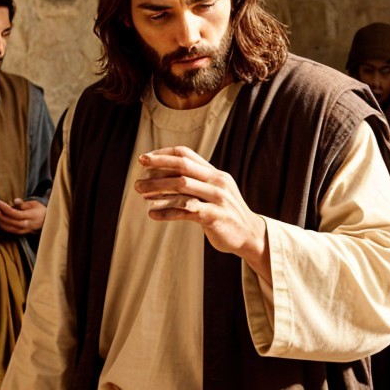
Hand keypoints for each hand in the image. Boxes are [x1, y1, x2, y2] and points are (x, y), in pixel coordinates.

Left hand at [0, 197, 45, 234]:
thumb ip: (24, 203)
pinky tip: (1, 221)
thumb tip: (15, 201)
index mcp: (31, 216)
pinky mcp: (23, 233)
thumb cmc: (40, 210)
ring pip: (10, 229)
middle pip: (11, 222)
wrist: (48, 220)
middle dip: (1, 216)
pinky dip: (5, 226)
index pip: (15, 213)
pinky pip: (12, 231)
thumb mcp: (34, 203)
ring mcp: (25, 230)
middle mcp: (28, 225)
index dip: (5, 208)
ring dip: (1, 222)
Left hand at [135, 146, 268, 276]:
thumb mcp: (216, 192)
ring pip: (181, 186)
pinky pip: (185, 210)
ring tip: (140, 192)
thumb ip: (197, 183)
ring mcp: (217, 199)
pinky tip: (152, 214)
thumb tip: (164, 176)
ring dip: (157, 188)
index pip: (186, 155)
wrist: (250, 235)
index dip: (164, 154)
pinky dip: (166, 211)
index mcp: (215, 173)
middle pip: (182, 167)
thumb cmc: (226, 213)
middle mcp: (217, 182)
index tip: (145, 158)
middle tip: (139, 169)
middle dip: (158, 165)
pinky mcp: (214, 217)